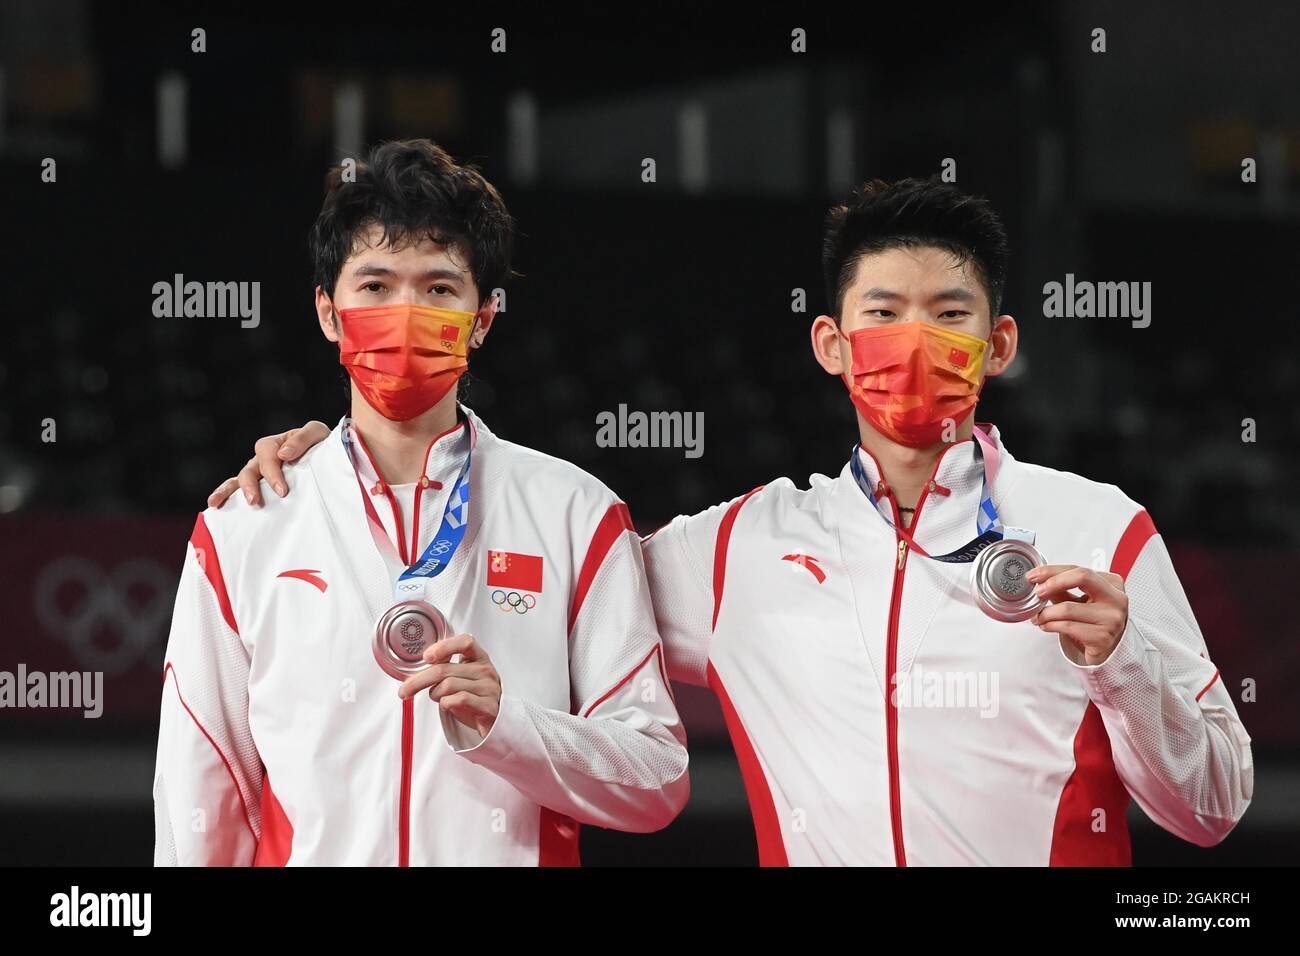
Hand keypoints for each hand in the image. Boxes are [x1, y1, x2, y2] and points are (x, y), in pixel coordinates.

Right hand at [206, 420, 330, 507]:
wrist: (328, 459)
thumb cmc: (321, 445)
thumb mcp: (316, 434)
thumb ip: (302, 439)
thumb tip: (284, 454)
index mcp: (275, 445)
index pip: (266, 454)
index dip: (272, 472)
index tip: (282, 490)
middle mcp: (262, 460)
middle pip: (249, 470)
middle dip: (249, 486)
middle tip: (255, 501)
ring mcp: (258, 474)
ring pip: (237, 480)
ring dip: (228, 491)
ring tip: (217, 503)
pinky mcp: (259, 488)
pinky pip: (237, 491)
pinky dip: (225, 497)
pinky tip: (214, 507)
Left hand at [397, 633, 500, 737]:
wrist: (493, 721)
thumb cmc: (473, 696)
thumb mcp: (462, 677)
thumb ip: (446, 668)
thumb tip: (417, 668)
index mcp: (479, 657)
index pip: (465, 642)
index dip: (444, 647)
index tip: (426, 657)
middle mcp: (486, 670)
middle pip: (444, 669)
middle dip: (418, 680)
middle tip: (405, 690)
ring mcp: (488, 688)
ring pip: (447, 686)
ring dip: (435, 694)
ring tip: (439, 698)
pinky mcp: (487, 706)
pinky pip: (456, 700)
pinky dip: (446, 704)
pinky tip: (449, 706)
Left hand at [1024, 564, 1128, 665]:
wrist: (1110, 650)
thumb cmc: (1094, 622)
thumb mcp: (1080, 601)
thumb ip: (1063, 589)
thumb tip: (1039, 581)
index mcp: (1112, 584)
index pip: (1079, 570)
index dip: (1052, 571)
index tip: (1034, 576)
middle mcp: (1116, 599)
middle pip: (1082, 577)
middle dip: (1053, 582)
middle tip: (1037, 592)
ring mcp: (1111, 618)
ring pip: (1068, 608)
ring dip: (1046, 613)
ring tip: (1038, 616)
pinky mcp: (1102, 637)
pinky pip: (1067, 626)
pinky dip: (1050, 625)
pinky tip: (1046, 626)